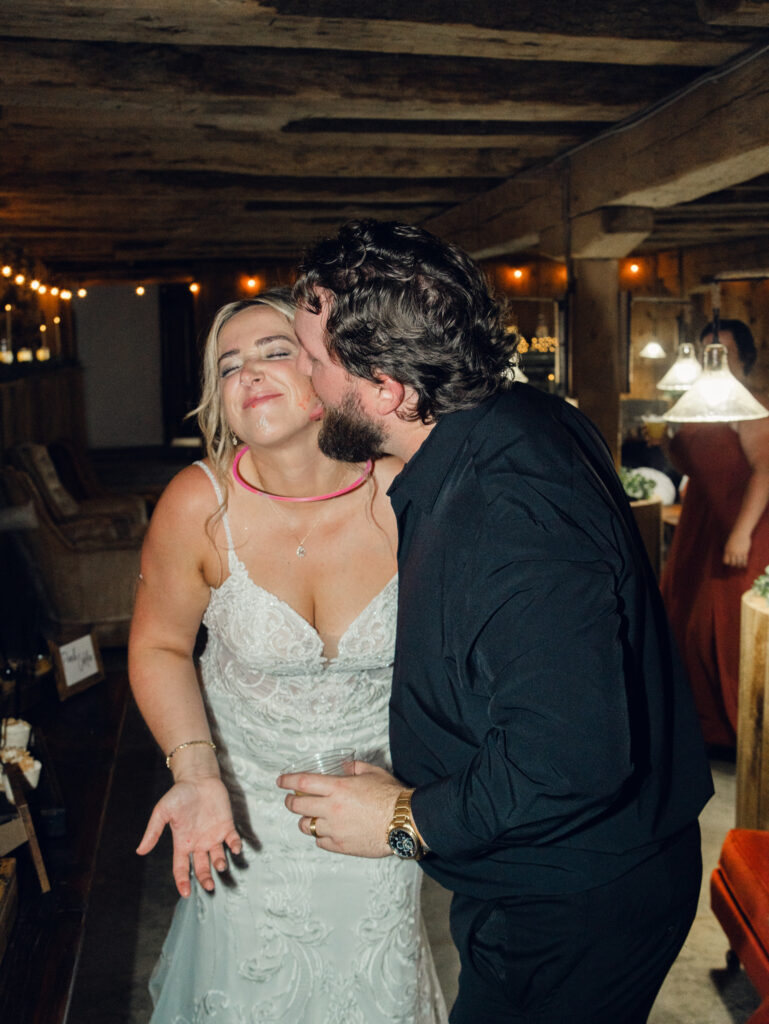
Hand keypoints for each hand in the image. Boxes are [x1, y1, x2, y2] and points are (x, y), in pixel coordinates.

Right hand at [136, 776, 241, 896]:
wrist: (198, 777)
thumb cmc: (179, 794)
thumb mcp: (162, 812)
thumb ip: (153, 831)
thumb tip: (140, 851)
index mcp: (182, 843)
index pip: (182, 868)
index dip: (183, 882)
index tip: (185, 894)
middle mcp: (198, 843)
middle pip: (202, 868)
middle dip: (205, 878)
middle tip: (209, 886)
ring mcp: (213, 835)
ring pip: (218, 857)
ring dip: (220, 863)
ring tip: (221, 865)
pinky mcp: (226, 825)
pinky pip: (232, 840)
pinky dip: (235, 846)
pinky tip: (236, 849)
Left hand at [277, 762, 401, 857]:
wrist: (404, 822)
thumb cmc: (391, 796)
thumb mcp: (372, 772)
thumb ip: (354, 768)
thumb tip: (344, 766)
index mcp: (338, 788)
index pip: (303, 783)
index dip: (288, 781)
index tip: (280, 781)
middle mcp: (331, 809)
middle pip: (298, 807)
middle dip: (290, 802)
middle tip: (291, 800)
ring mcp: (334, 829)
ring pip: (306, 826)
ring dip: (305, 820)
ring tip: (311, 817)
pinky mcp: (341, 846)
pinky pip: (320, 842)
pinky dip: (320, 836)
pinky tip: (327, 831)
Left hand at [724, 528, 750, 567]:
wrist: (740, 533)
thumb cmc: (734, 538)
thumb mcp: (728, 544)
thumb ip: (728, 551)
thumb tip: (729, 557)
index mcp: (727, 551)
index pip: (725, 561)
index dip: (728, 563)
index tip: (730, 562)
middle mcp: (732, 552)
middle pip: (732, 563)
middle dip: (734, 565)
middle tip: (735, 565)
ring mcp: (739, 553)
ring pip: (739, 563)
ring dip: (739, 565)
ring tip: (740, 566)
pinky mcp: (745, 552)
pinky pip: (744, 560)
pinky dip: (744, 564)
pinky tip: (744, 565)